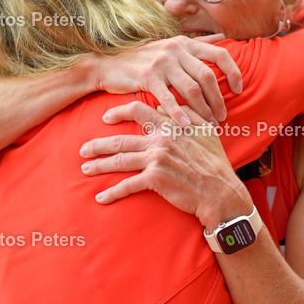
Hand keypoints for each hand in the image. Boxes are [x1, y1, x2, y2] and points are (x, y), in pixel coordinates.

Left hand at [79, 102, 252, 229]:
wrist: (220, 191)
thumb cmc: (215, 162)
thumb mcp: (206, 131)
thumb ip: (186, 114)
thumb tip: (163, 106)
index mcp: (170, 125)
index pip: (138, 110)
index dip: (118, 112)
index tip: (105, 118)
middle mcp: (160, 139)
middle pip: (120, 139)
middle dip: (98, 145)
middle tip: (83, 149)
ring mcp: (156, 159)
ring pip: (120, 160)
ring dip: (99, 166)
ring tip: (85, 170)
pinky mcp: (155, 179)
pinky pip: (127, 185)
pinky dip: (112, 192)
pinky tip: (101, 197)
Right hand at [92, 35, 242, 127]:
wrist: (109, 65)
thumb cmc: (143, 60)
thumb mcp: (170, 45)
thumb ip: (197, 44)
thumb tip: (222, 37)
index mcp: (185, 43)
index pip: (219, 54)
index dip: (233, 72)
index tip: (239, 89)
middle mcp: (176, 49)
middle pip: (207, 76)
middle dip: (218, 99)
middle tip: (222, 116)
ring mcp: (162, 63)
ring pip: (191, 89)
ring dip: (203, 109)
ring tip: (208, 124)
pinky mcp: (148, 77)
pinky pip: (168, 98)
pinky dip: (179, 113)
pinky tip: (186, 125)